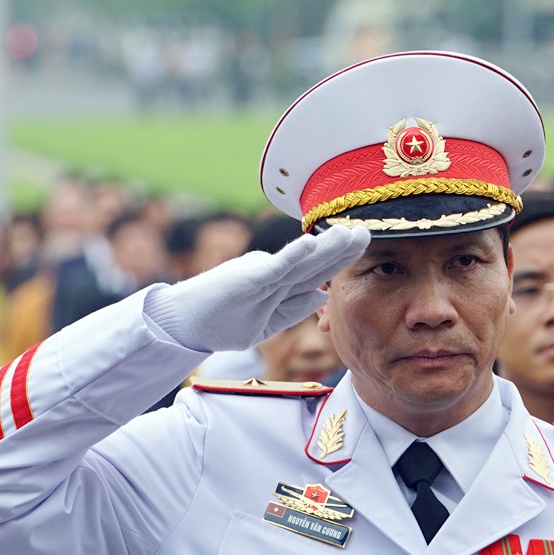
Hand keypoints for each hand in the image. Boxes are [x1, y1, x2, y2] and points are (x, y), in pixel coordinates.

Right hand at [147, 224, 369, 352]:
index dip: (341, 260)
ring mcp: (262, 274)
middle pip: (316, 262)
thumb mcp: (264, 321)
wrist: (183, 323)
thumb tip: (321, 296)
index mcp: (280, 285)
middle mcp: (274, 274)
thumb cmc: (220, 320)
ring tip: (351, 233)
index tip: (365, 247)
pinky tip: (311, 243)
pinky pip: (275, 268)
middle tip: (370, 231)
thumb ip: (292, 309)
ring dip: (327, 247)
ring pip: (302, 261)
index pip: (317, 273)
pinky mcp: (247, 278)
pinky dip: (293, 256)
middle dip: (343, 249)